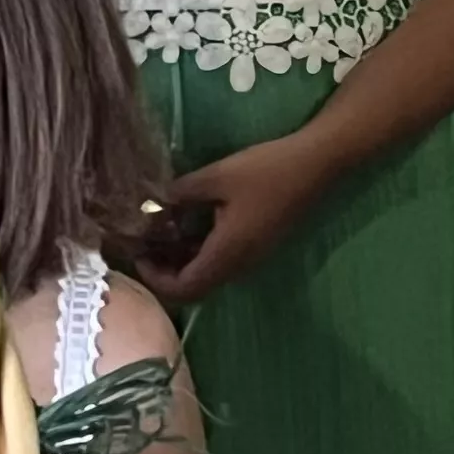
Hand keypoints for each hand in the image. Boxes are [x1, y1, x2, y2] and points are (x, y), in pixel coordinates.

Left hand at [137, 138, 326, 303]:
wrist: (315, 165)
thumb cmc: (266, 170)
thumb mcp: (216, 176)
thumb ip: (180, 193)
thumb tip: (150, 203)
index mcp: (227, 253)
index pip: (184, 288)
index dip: (155, 279)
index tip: (137, 254)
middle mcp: (239, 265)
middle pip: (194, 287)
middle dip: (164, 272)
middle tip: (144, 245)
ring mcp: (251, 257)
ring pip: (208, 275)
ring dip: (181, 262)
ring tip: (160, 234)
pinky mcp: (257, 246)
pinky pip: (221, 261)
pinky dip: (199, 252)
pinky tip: (188, 225)